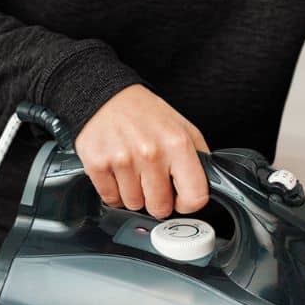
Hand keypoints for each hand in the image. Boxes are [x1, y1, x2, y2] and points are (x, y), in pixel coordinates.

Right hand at [74, 84, 210, 219]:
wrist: (106, 96)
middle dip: (157, 199)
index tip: (180, 197)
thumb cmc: (145, 113)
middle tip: (151, 179)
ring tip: (132, 170)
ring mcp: (122, 160)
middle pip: (160, 208)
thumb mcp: (182, 127)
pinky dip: (114, 190)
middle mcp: (151, 153)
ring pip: (134, 205)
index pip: (194, 197)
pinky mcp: (97, 165)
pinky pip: (111, 199)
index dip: (188, 202)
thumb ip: (198, 157)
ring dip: (133, 194)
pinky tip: (117, 171)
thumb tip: (207, 186)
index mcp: (177, 143)